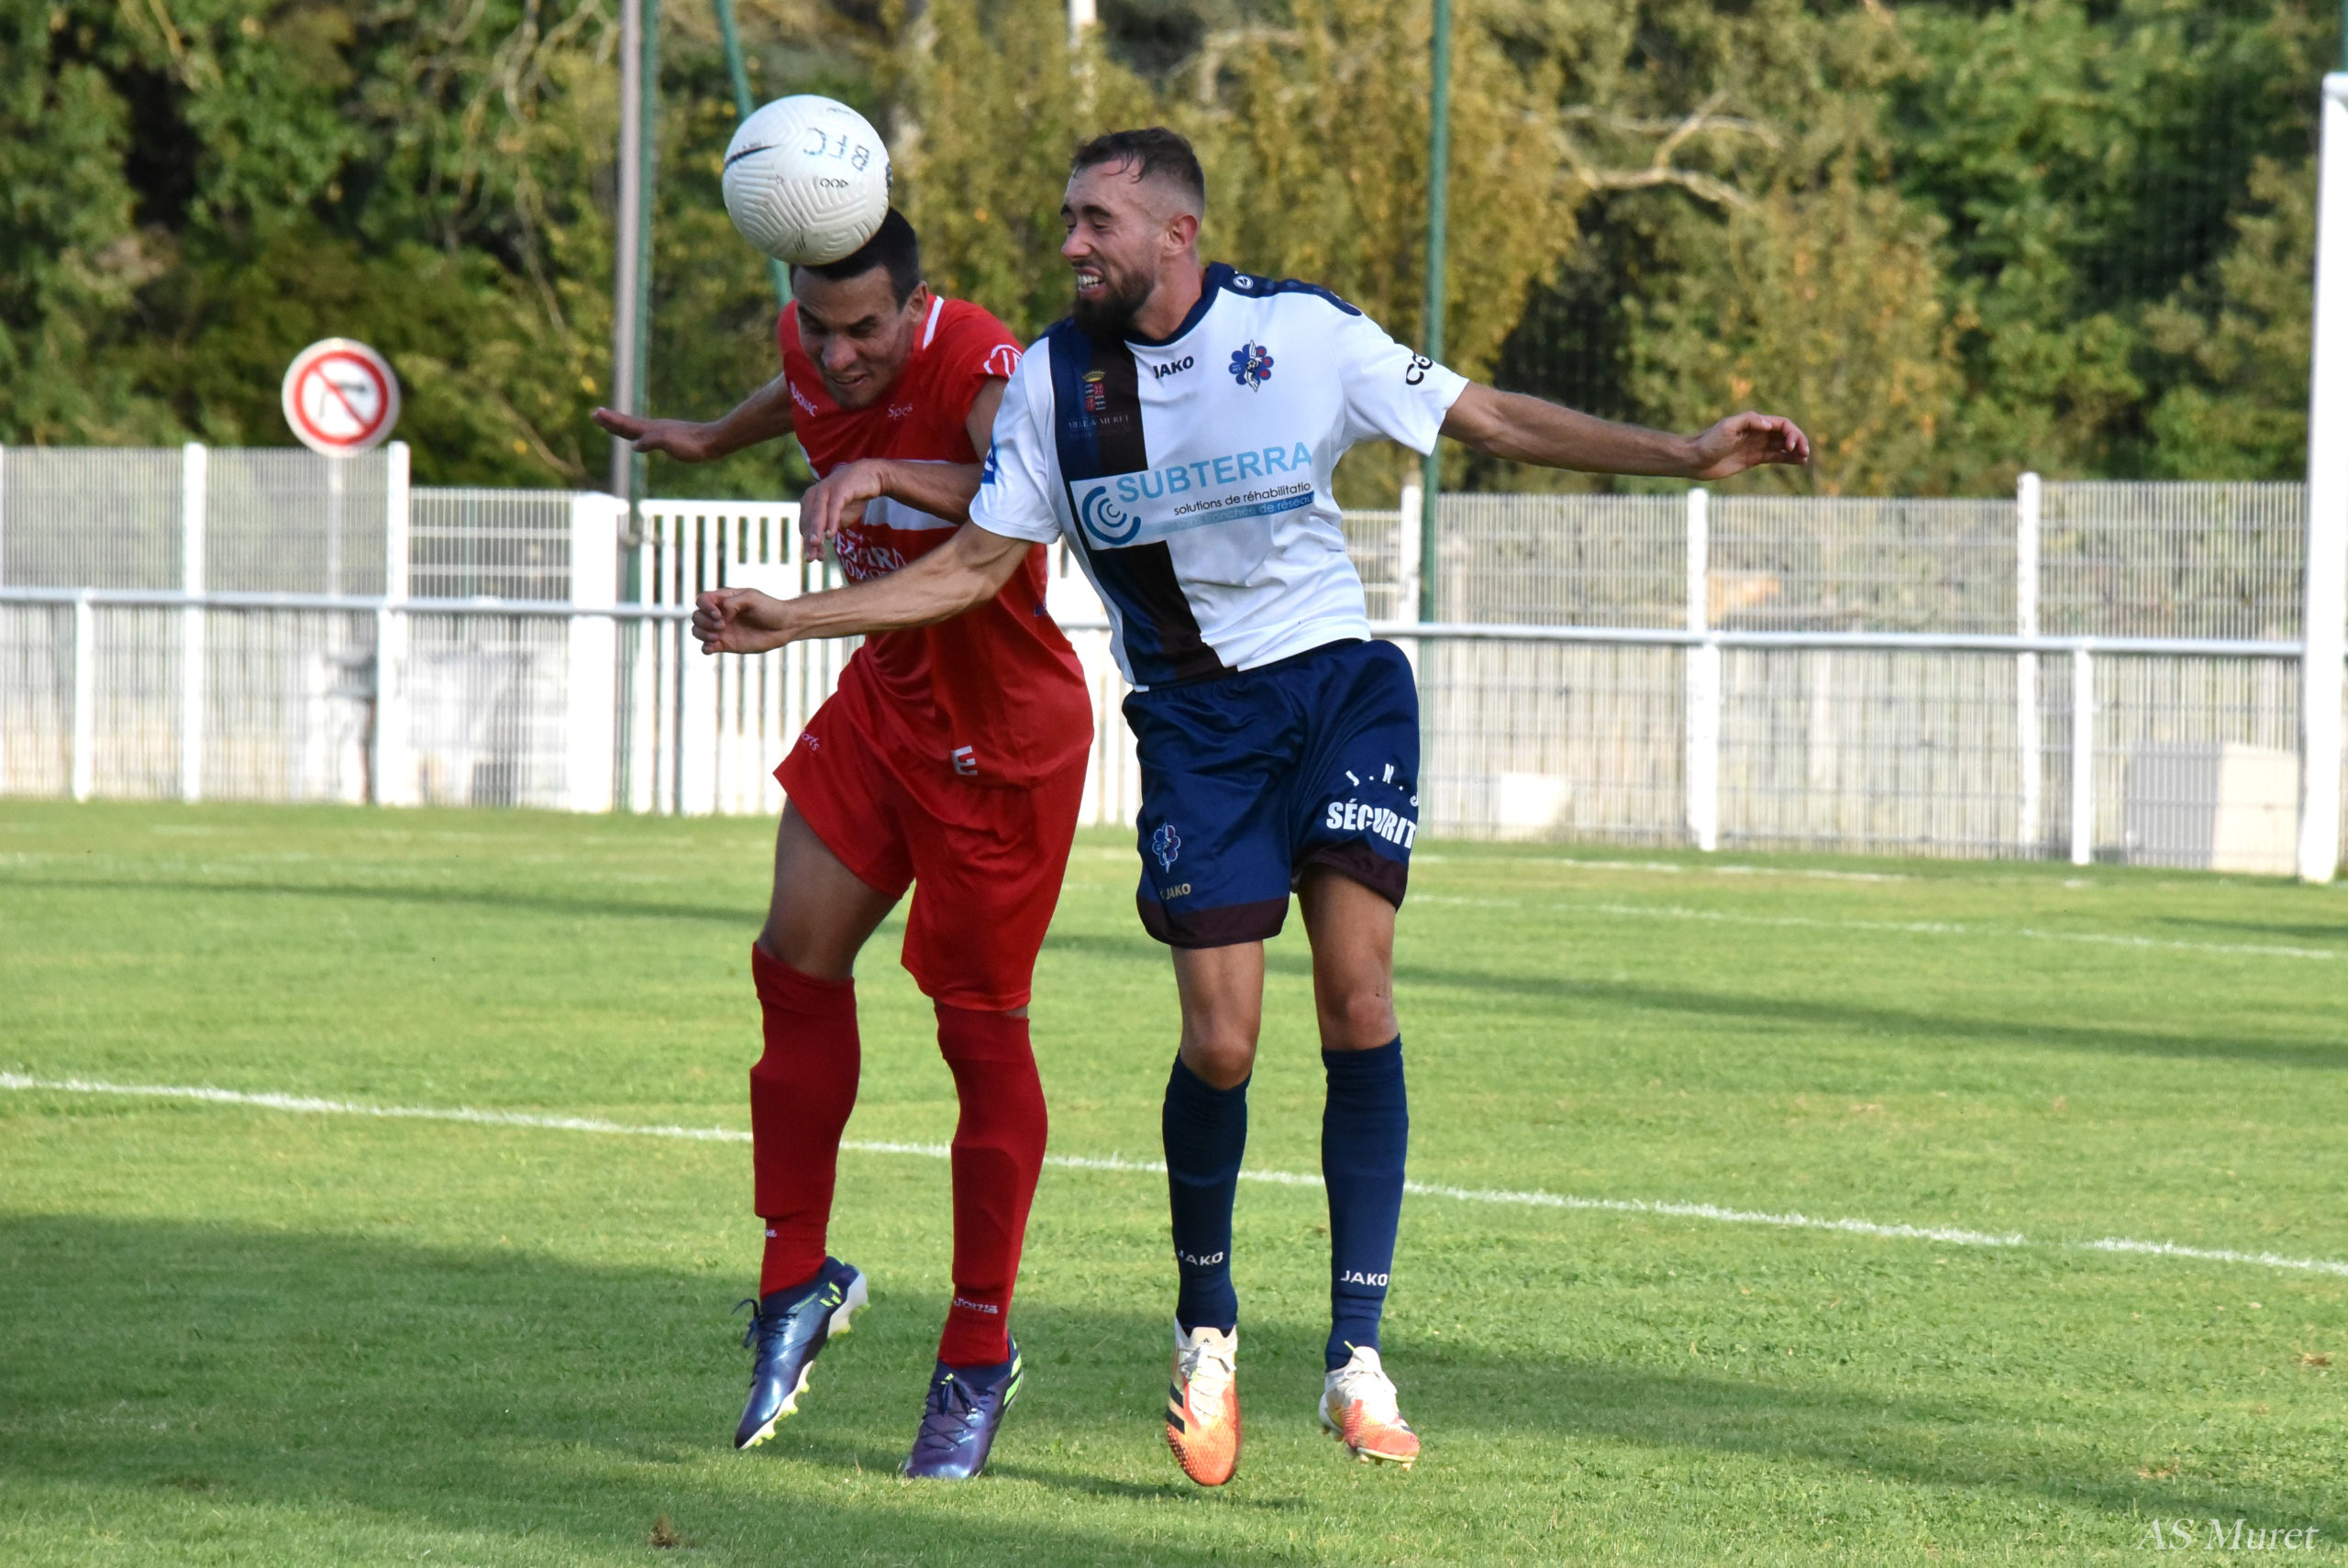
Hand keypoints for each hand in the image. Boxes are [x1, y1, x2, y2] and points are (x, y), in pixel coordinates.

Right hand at [591, 407, 721, 462]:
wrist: (713, 441)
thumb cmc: (693, 444)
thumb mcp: (670, 443)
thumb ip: (652, 441)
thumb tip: (634, 445)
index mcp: (652, 429)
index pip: (626, 424)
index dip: (611, 421)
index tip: (596, 413)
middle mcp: (654, 429)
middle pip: (627, 424)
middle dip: (611, 420)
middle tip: (595, 414)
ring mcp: (662, 433)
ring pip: (636, 429)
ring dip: (621, 426)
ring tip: (610, 423)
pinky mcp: (670, 439)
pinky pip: (646, 436)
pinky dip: (636, 436)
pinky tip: (637, 440)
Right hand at [691, 588, 794, 654]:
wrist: (785, 626)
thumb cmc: (770, 608)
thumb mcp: (751, 599)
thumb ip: (732, 603)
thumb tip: (719, 615)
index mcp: (725, 599)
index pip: (702, 600)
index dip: (705, 607)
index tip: (718, 614)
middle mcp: (720, 614)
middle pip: (697, 616)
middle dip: (704, 622)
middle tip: (722, 626)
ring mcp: (722, 630)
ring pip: (697, 631)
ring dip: (702, 634)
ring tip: (717, 636)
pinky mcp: (726, 644)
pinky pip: (707, 647)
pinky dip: (705, 648)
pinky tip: (712, 647)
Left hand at [798, 459, 892, 556]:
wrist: (872, 477)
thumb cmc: (852, 498)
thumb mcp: (838, 517)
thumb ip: (827, 528)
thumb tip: (816, 549)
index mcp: (809, 501)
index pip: (805, 525)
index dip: (808, 542)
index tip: (813, 559)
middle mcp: (814, 494)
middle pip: (808, 521)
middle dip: (810, 540)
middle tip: (811, 558)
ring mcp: (826, 489)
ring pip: (818, 513)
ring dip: (816, 530)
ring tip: (815, 546)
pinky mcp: (840, 488)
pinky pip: (833, 507)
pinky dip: (831, 521)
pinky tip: (831, 535)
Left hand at [1684, 413, 1810, 479]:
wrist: (1695, 459)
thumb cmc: (1709, 441)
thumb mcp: (1728, 427)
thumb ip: (1749, 421)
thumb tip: (1770, 425)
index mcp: (1755, 423)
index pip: (1782, 424)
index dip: (1791, 433)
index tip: (1790, 446)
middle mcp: (1759, 433)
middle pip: (1786, 434)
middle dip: (1798, 441)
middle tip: (1804, 453)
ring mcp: (1757, 446)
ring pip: (1783, 446)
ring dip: (1796, 450)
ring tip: (1805, 459)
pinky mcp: (1754, 459)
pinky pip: (1776, 457)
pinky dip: (1788, 459)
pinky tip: (1799, 463)